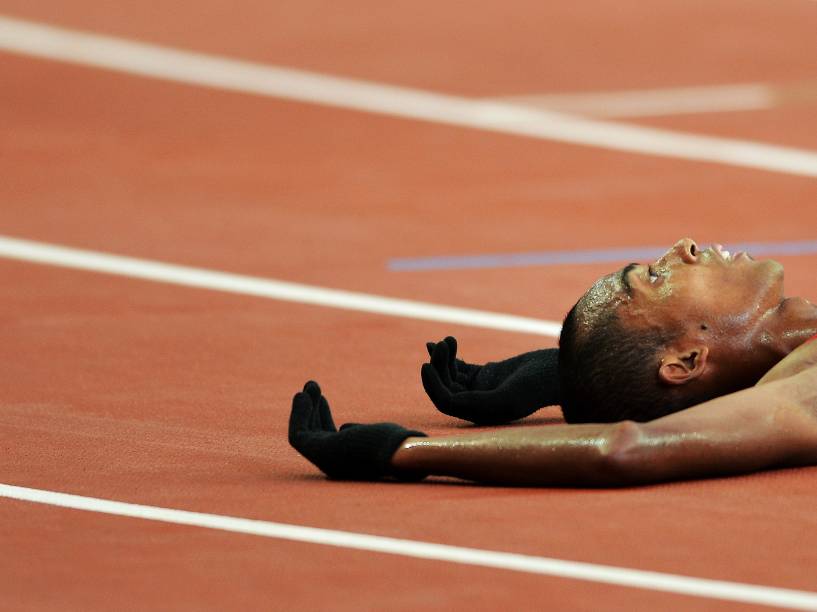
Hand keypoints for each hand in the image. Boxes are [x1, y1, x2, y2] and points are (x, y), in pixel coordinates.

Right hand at [289, 381, 426, 479]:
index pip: (329, 439)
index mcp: (350, 462)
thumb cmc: (398, 445)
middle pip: (315, 435)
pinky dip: (297, 415)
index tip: (322, 399)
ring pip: (304, 434)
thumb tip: (344, 428)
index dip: (323, 417)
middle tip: (312, 386)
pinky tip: (302, 395)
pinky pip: (298, 434)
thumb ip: (359, 432)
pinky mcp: (318, 453)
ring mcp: (326, 461)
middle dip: (312, 410)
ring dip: (303, 409)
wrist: (401, 453)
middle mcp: (335, 465)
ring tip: (309, 385)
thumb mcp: (378, 434)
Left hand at [421, 336, 558, 424]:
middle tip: (443, 343)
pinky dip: (449, 356)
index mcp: (480, 415)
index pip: (446, 403)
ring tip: (448, 340)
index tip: (426, 365)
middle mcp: (477, 405)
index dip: (432, 386)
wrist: (557, 371)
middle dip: (439, 365)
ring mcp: (480, 390)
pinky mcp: (486, 375)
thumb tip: (449, 400)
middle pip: (446, 386)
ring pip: (451, 375)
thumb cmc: (536, 386)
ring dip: (444, 358)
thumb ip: (478, 402)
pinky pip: (459, 367)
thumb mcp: (507, 396)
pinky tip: (442, 343)